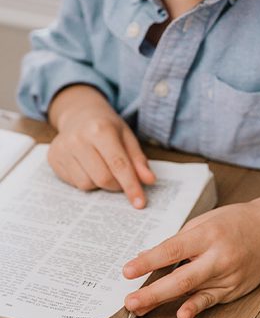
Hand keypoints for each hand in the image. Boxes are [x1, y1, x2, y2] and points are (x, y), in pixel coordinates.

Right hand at [47, 85, 154, 207]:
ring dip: (100, 184)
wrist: (79, 114)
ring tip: (102, 166)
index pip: (119, 164)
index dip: (131, 186)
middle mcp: (78, 139)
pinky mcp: (53, 159)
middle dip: (116, 185)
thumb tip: (149, 181)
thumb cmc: (107, 127)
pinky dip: (86, 181)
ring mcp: (63, 149)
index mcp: (100, 129)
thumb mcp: (127, 137)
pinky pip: (74, 184)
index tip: (139, 203)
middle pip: (103, 178)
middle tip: (122, 179)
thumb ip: (138, 160)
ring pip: (87, 184)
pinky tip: (87, 166)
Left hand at [122, 200, 259, 317]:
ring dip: (163, 301)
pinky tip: (182, 315)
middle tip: (129, 300)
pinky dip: (195, 308)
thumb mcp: (205, 221)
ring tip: (139, 308)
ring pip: (192, 291)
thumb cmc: (234, 221)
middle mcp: (218, 256)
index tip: (127, 270)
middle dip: (152, 291)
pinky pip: (210, 300)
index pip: (173, 249)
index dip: (149, 261)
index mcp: (208, 234)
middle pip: (181, 278)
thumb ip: (179, 240)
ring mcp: (227, 275)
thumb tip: (148, 255)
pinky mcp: (233, 289)